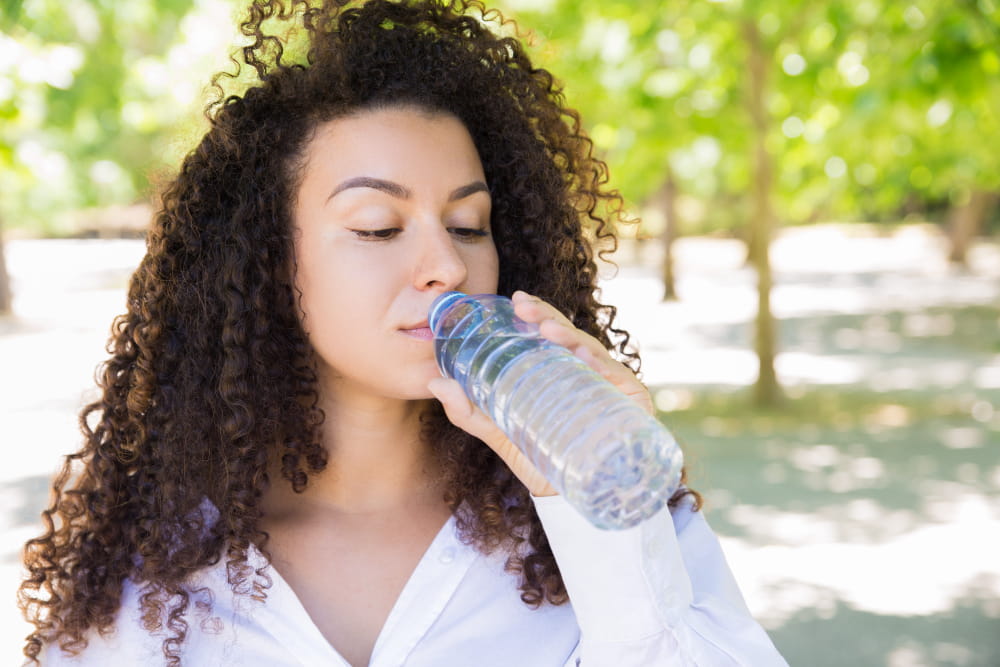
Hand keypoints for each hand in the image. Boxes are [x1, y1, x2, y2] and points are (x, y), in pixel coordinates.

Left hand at [427, 290, 653, 497]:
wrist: (572, 502)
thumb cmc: (542, 460)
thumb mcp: (501, 432)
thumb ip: (469, 411)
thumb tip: (434, 383)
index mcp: (560, 371)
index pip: (550, 335)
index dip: (536, 314)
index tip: (516, 300)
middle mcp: (587, 372)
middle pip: (570, 337)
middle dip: (548, 317)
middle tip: (523, 306)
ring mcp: (610, 386)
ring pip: (592, 352)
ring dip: (571, 337)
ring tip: (548, 330)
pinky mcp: (630, 405)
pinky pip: (618, 380)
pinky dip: (602, 367)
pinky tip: (585, 358)